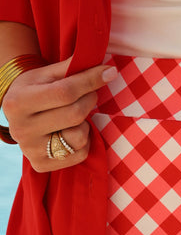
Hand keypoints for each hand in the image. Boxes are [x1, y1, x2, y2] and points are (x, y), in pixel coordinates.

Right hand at [2, 57, 116, 171]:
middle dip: (90, 100)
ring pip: (78, 138)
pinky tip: (71, 132)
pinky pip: (79, 155)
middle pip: (74, 115)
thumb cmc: (36, 89)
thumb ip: (72, 68)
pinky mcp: (42, 165)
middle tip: (89, 94)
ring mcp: (30, 150)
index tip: (109, 73)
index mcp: (18, 102)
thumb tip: (108, 70)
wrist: (18, 113)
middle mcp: (21, 129)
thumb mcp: (46, 74)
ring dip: (85, 124)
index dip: (91, 81)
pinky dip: (84, 142)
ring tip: (75, 117)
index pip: (65, 92)